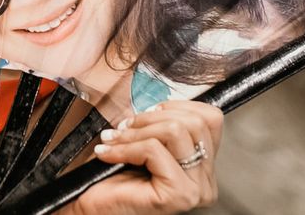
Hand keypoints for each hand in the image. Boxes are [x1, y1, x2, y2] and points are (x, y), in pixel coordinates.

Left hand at [63, 101, 222, 214]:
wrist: (93, 204)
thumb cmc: (114, 174)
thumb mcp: (145, 139)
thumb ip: (162, 122)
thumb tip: (160, 101)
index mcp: (203, 164)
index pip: (210, 118)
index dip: (175, 106)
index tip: (146, 112)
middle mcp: (206, 180)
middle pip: (194, 121)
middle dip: (152, 116)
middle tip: (125, 126)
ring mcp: (196, 190)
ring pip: (176, 131)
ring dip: (137, 130)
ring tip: (115, 139)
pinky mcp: (179, 195)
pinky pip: (154, 150)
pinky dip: (126, 147)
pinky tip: (108, 153)